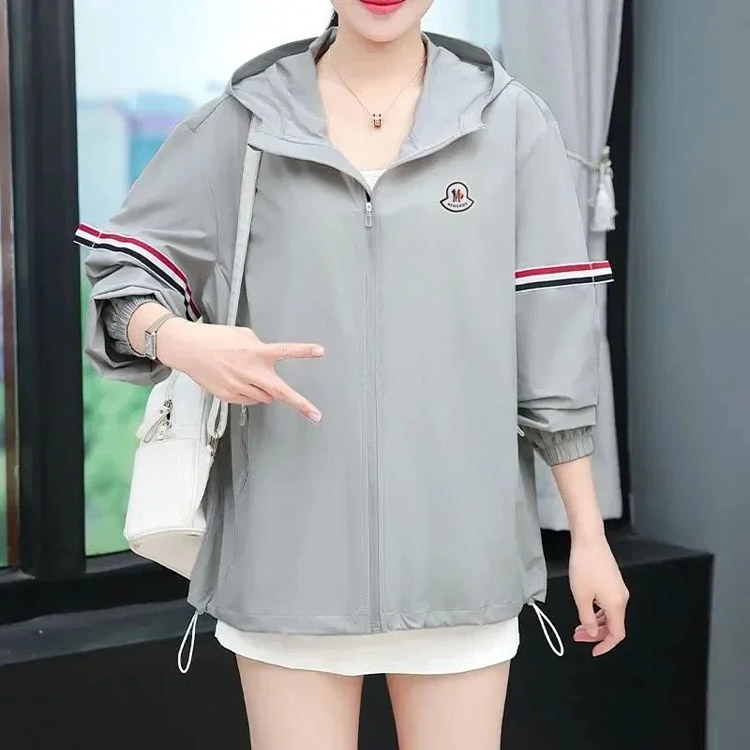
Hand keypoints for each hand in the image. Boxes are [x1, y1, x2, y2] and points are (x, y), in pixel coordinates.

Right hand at [157, 317, 324, 423]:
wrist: (188, 349)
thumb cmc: (215, 339)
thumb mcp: (243, 335)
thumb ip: (260, 349)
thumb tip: (268, 363)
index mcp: (257, 352)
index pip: (285, 351)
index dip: (304, 351)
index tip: (320, 351)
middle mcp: (251, 371)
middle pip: (281, 392)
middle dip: (300, 404)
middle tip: (316, 416)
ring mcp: (240, 386)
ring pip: (265, 398)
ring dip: (266, 391)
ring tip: (251, 378)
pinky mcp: (228, 396)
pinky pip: (249, 401)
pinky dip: (250, 394)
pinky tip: (239, 381)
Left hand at [568, 533, 629, 656]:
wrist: (589, 540)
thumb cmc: (585, 566)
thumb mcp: (581, 596)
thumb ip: (587, 618)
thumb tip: (593, 633)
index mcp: (616, 605)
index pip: (617, 634)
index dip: (606, 645)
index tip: (593, 651)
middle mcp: (622, 598)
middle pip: (614, 625)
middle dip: (597, 634)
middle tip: (578, 636)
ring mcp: (618, 589)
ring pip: (610, 614)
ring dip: (595, 623)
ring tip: (578, 626)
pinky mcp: (613, 581)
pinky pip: (608, 604)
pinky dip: (598, 611)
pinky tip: (586, 611)